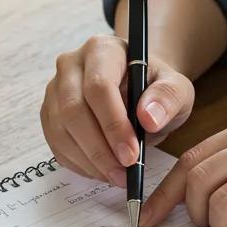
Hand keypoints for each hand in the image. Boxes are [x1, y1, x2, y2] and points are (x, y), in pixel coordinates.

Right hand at [40, 35, 194, 187]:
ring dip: (88, 161)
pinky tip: (102, 171)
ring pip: (60, 131)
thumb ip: (168, 97)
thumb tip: (148, 118)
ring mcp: (55, 90)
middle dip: (99, 149)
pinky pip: (56, 145)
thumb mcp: (177, 88)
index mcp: (101, 49)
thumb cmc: (156, 88)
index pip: (98, 87)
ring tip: (116, 176)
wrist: (139, 90)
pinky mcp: (49, 115)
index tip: (131, 155)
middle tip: (123, 174)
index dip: (113, 125)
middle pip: (73, 111)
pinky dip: (79, 164)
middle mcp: (70, 65)